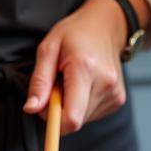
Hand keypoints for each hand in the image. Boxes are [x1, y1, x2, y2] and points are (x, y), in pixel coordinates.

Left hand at [24, 0, 128, 133]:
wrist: (106, 26)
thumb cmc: (75, 33)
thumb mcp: (48, 49)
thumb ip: (39, 81)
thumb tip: (31, 109)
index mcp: (85, 69)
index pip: (72, 118)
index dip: (54, 123)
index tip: (44, 110)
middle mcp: (105, 84)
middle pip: (75, 121)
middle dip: (59, 111)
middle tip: (57, 86)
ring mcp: (115, 93)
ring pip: (82, 119)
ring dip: (71, 107)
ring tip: (72, 82)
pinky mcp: (119, 99)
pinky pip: (92, 114)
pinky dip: (82, 105)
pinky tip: (84, 86)